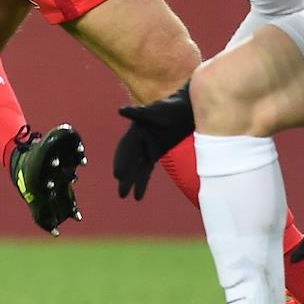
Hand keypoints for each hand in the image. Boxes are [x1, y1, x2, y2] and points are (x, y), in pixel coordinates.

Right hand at [113, 82, 193, 199]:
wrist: (186, 109)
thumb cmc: (172, 107)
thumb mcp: (157, 111)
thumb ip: (140, 113)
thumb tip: (121, 110)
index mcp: (136, 129)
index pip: (126, 148)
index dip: (121, 161)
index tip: (117, 175)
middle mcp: (139, 139)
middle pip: (130, 160)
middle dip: (125, 176)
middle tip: (121, 193)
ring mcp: (147, 147)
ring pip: (136, 167)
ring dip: (130, 181)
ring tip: (123, 196)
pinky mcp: (155, 152)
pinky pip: (146, 170)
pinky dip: (142, 182)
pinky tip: (138, 196)